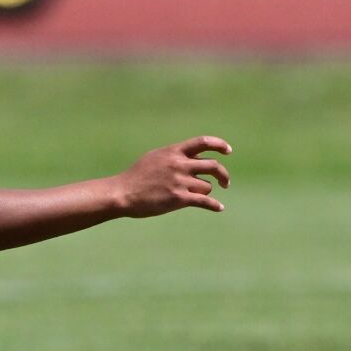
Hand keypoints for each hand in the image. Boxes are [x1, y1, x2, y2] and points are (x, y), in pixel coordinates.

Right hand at [111, 135, 232, 216]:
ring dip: (203, 192)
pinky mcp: (179, 198)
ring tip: (193, 197)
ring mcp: (180, 181)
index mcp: (173, 152)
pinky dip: (214, 205)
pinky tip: (219, 208)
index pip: (203, 142)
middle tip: (225, 183)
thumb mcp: (154, 158)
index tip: (228, 151)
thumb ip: (173, 156)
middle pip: (213, 166)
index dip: (219, 145)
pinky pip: (204, 201)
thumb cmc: (135, 177)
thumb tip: (191, 158)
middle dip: (222, 174)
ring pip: (206, 186)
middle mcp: (179, 164)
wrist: (122, 193)